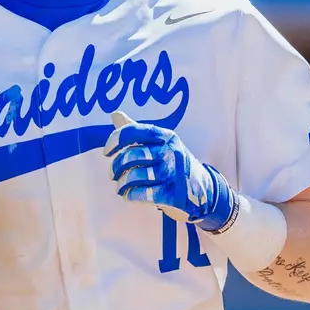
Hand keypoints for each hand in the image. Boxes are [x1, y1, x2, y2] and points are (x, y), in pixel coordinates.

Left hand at [105, 111, 235, 230]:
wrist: (202, 190)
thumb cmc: (173, 163)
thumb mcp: (161, 143)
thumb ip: (137, 130)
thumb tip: (115, 114)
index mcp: (166, 136)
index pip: (134, 131)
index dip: (115, 140)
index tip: (107, 152)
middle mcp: (170, 152)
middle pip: (131, 156)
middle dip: (116, 167)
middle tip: (113, 174)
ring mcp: (173, 173)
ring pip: (134, 176)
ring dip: (121, 184)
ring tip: (120, 187)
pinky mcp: (173, 194)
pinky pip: (142, 194)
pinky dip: (130, 195)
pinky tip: (129, 195)